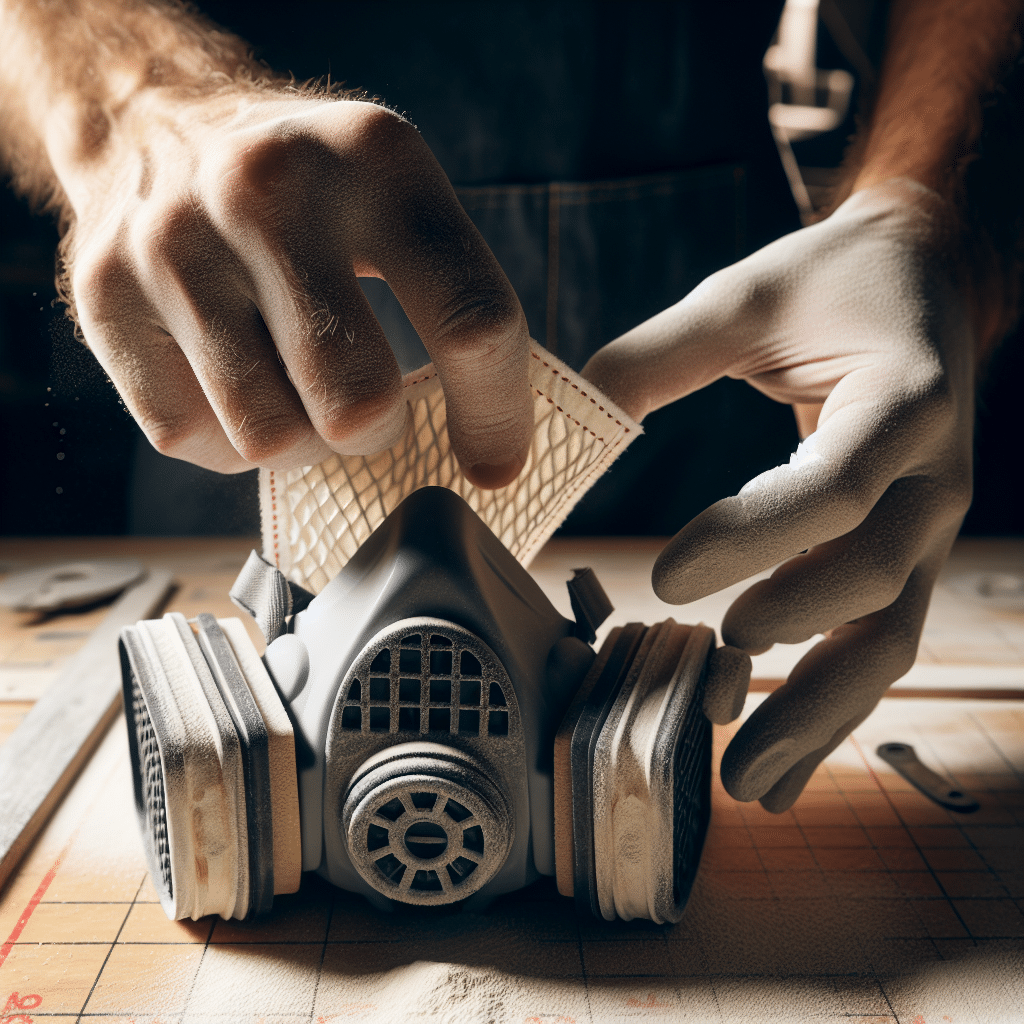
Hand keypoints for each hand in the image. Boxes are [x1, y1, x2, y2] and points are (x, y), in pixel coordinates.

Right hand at [52, 93, 532, 485]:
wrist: (156, 124)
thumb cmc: (307, 190)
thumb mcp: (397, 195)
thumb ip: (452, 301)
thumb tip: (487, 452)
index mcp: (377, 162)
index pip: (471, 322)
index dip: (496, 418)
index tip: (494, 465)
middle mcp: (268, 192)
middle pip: (360, 404)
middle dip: (377, 433)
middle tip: (368, 409)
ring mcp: (176, 244)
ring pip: (271, 438)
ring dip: (301, 443)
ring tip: (295, 391)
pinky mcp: (105, 296)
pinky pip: (192, 440)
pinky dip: (229, 441)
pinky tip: (234, 385)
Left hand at [582, 179, 973, 810]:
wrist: (927, 287)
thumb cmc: (835, 285)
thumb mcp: (747, 294)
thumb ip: (658, 353)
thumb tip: (569, 416)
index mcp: (904, 399)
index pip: (837, 485)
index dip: (756, 536)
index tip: (667, 577)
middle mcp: (932, 475)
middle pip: (876, 579)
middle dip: (794, 640)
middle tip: (708, 678)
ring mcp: (927, 527)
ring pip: (889, 637)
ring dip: (820, 713)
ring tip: (746, 779)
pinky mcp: (906, 557)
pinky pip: (876, 642)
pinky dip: (831, 707)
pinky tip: (784, 764)